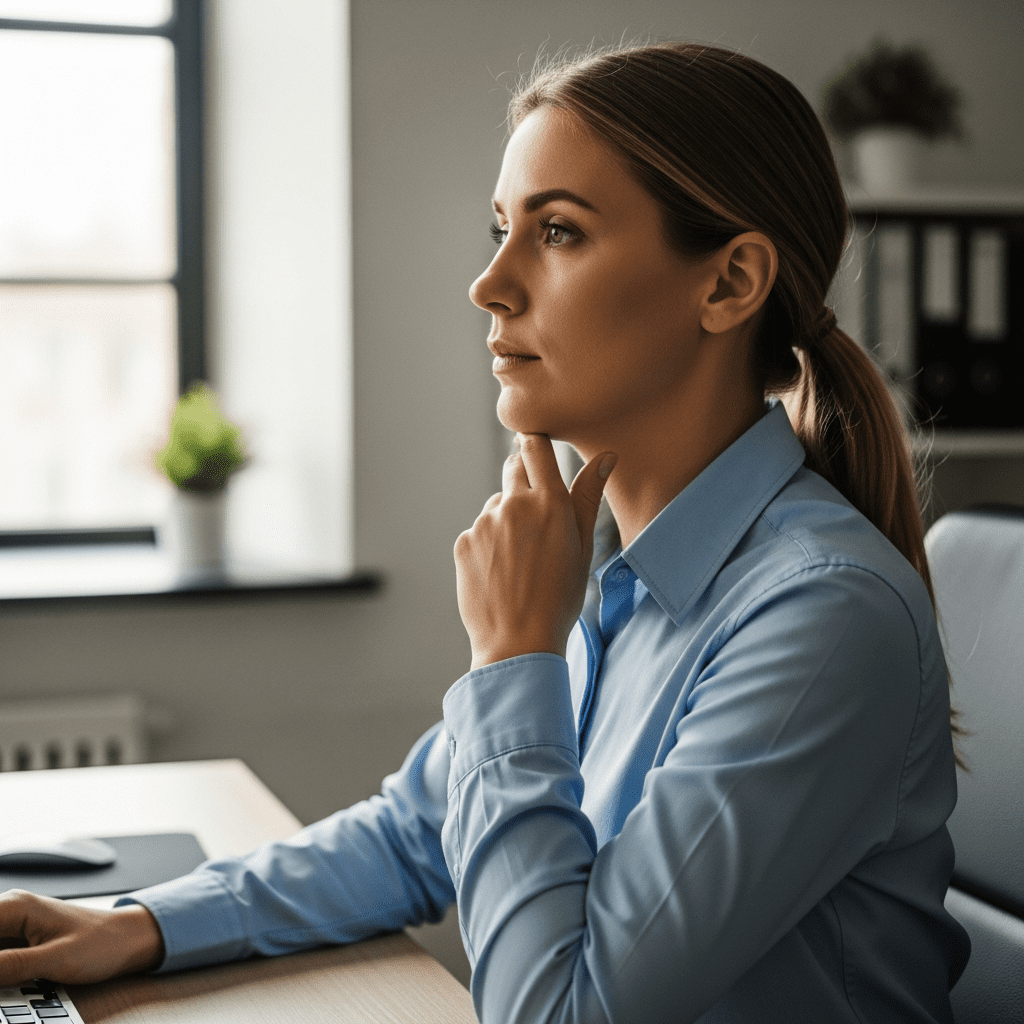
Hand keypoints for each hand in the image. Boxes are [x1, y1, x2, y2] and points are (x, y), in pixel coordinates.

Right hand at [0, 889, 164, 984]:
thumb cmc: (102, 943)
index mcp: (14, 906)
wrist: (131, 940)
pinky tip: (11, 982)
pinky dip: (1, 972)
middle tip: (7, 981)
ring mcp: (14, 925)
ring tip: (19, 978)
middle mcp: (10, 910)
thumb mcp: (52, 961)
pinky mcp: (20, 941)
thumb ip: (6, 968)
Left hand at [455, 434, 615, 668]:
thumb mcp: (583, 547)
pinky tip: (502, 573)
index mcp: (550, 502)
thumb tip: (605, 456)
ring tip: (521, 560)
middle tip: (537, 519)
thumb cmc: (560, 597)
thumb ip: (588, 496)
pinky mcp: (464, 541)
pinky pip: (479, 530)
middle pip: (514, 467)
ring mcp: (484, 522)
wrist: (518, 642)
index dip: (535, 444)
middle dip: (524, 482)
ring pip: (496, 504)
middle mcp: (514, 504)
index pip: (535, 446)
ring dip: (507, 518)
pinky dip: (489, 543)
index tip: (538, 450)